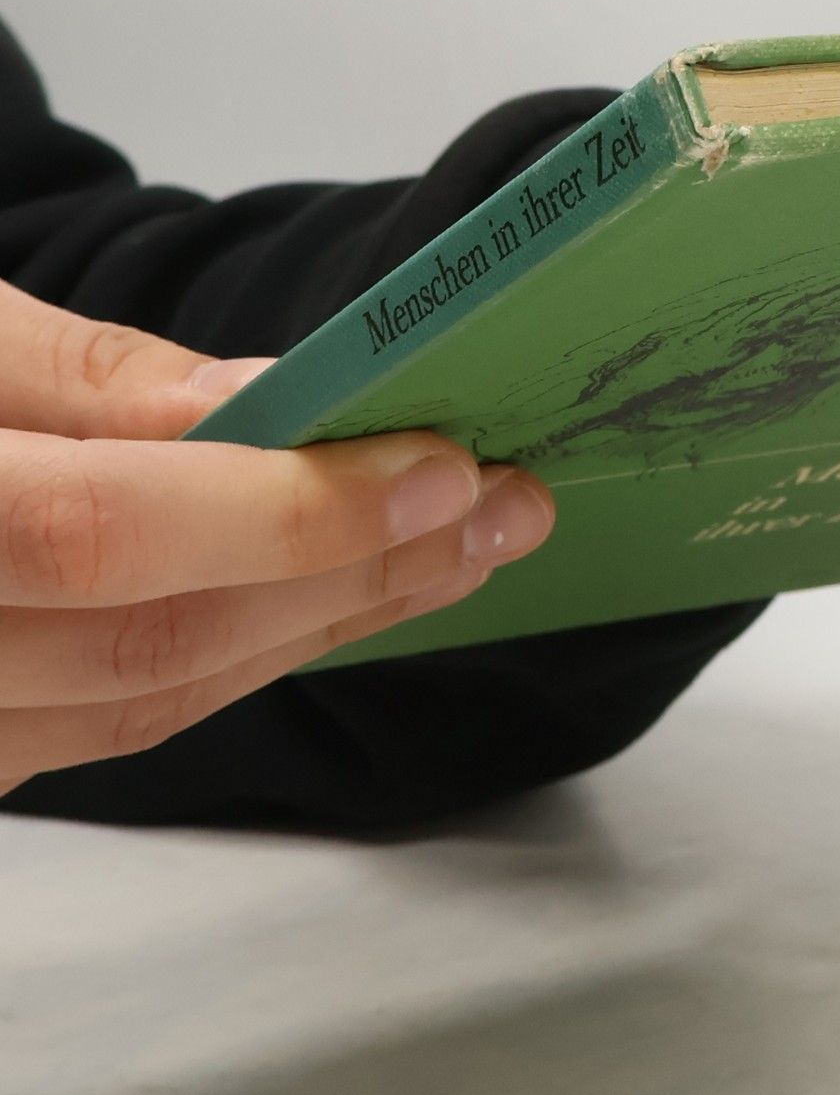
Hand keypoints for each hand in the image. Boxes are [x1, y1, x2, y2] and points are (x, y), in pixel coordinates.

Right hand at [0, 281, 553, 795]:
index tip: (443, 465)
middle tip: (507, 505)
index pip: (98, 536)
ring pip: (152, 698)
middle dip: (359, 571)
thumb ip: (78, 376)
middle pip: (154, 639)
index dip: (285, 510)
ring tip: (464, 550)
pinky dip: (247, 655)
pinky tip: (342, 600)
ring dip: (330, 623)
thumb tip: (265, 404)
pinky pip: (118, 718)